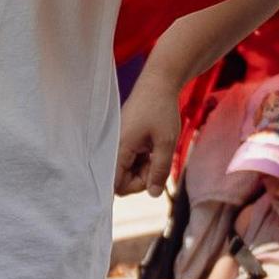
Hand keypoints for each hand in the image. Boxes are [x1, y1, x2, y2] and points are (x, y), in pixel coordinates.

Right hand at [116, 59, 181, 193]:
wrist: (158, 84)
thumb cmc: (161, 111)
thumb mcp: (166, 143)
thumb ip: (159, 171)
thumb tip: (153, 194)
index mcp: (119, 148)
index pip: (115, 184)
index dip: (134, 186)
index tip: (152, 175)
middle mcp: (112, 148)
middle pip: (120, 180)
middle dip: (141, 178)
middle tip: (158, 162)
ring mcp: (117, 145)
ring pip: (126, 171)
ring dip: (142, 169)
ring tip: (156, 152)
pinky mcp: (122, 142)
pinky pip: (128, 161)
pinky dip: (141, 160)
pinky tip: (151, 148)